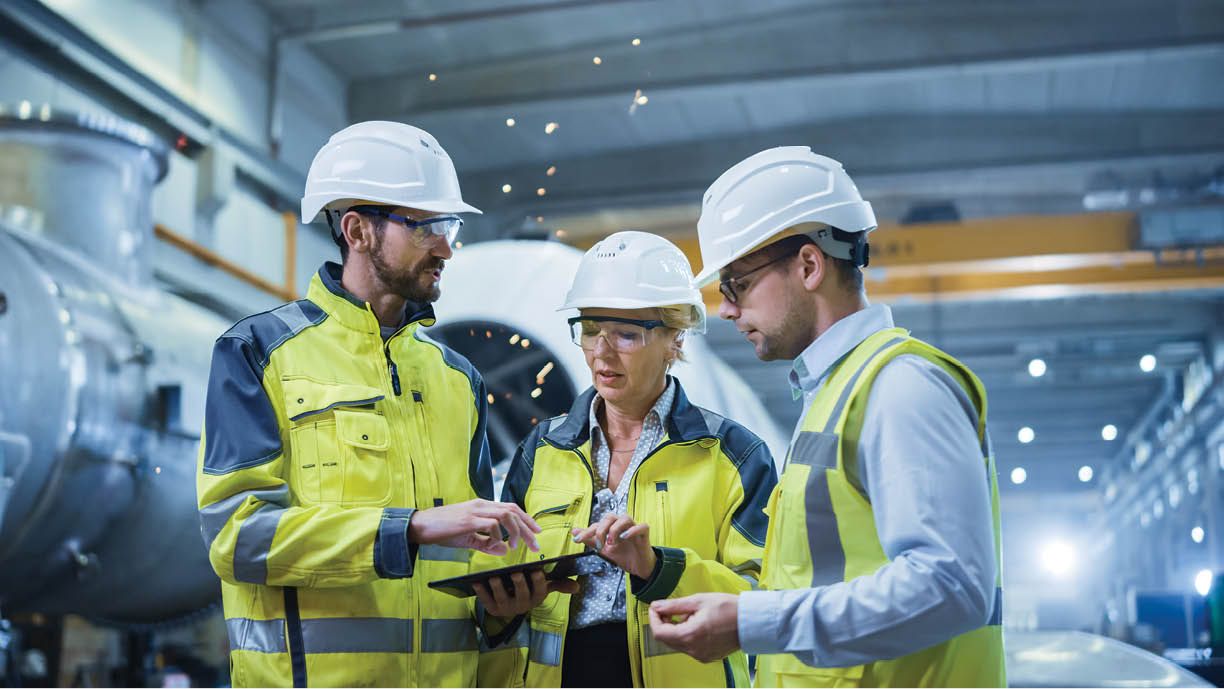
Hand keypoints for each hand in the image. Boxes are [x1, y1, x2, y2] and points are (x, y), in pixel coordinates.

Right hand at [407, 499, 540, 555]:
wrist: (421, 526)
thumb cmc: (443, 531)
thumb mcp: (469, 539)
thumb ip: (487, 544)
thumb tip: (505, 550)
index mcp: (483, 506)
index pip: (511, 508)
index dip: (526, 519)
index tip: (537, 532)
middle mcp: (481, 505)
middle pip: (513, 511)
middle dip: (528, 527)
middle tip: (536, 543)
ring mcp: (475, 511)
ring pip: (506, 515)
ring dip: (515, 531)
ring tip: (516, 546)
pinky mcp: (468, 520)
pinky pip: (491, 525)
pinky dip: (497, 536)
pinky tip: (494, 545)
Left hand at [473, 569, 579, 616]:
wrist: (511, 607)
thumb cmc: (529, 590)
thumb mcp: (544, 587)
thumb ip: (560, 585)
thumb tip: (578, 587)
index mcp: (536, 597)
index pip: (540, 588)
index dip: (538, 580)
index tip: (536, 570)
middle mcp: (523, 605)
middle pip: (522, 593)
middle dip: (519, 583)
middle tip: (515, 572)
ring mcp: (507, 608)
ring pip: (503, 597)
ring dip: (498, 588)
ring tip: (493, 577)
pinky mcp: (493, 609)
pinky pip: (486, 600)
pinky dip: (480, 591)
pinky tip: (475, 581)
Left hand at [571, 514, 655, 578]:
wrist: (638, 567)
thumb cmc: (623, 555)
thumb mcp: (603, 549)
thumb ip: (590, 539)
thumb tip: (574, 531)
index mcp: (612, 526)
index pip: (597, 524)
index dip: (587, 531)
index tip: (577, 540)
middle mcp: (622, 524)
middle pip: (610, 517)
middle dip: (601, 530)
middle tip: (600, 544)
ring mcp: (634, 527)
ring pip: (624, 518)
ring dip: (615, 529)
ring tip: (612, 542)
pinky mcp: (644, 533)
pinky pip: (641, 526)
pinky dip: (632, 530)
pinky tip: (625, 537)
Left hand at [647, 593, 740, 662]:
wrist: (750, 622)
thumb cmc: (729, 609)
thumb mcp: (698, 601)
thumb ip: (674, 605)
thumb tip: (656, 606)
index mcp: (690, 635)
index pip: (659, 633)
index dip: (653, 619)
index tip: (656, 608)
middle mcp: (694, 650)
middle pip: (666, 640)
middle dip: (665, 623)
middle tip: (671, 609)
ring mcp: (701, 655)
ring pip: (677, 644)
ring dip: (678, 629)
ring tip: (692, 615)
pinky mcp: (707, 657)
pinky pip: (689, 648)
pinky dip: (688, 636)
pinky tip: (699, 624)